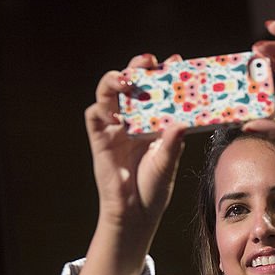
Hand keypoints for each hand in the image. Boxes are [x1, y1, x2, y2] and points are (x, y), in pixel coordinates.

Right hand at [81, 53, 187, 274]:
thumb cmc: (154, 188)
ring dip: (115, 81)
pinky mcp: (99, 140)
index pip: (155, 90)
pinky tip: (113, 109)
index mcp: (152, 122)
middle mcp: (132, 120)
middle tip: (149, 61)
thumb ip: (174, 142)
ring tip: (128, 79)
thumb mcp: (169, 162)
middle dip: (137, 67)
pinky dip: (101, 108)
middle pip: (130, 85)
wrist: (136, 214)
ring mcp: (114, 128)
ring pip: (107, 93)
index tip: (176, 61)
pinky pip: (93, 116)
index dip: (163, 74)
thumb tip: (180, 122)